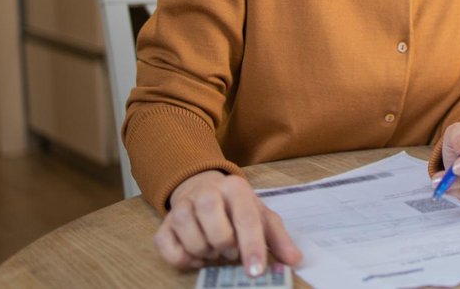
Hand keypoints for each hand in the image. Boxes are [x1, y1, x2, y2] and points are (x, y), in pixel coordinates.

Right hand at [154, 170, 302, 275]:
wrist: (204, 189)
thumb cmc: (238, 208)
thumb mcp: (261, 217)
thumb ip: (278, 239)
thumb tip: (294, 260)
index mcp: (235, 188)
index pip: (246, 219)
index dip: (252, 248)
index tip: (256, 271)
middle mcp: (206, 192)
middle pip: (216, 229)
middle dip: (226, 248)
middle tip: (231, 251)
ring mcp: (182, 206)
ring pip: (191, 238)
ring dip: (206, 252)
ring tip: (215, 250)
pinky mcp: (164, 223)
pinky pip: (167, 246)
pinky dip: (182, 258)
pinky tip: (196, 257)